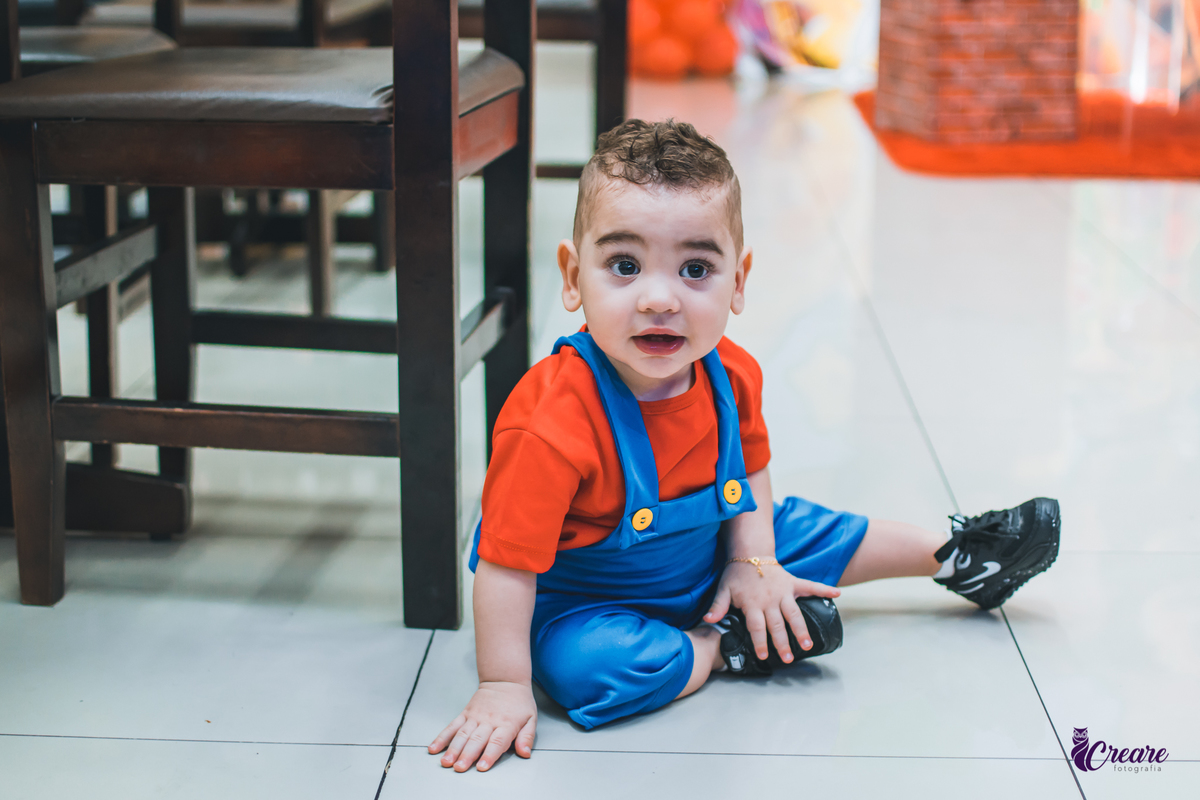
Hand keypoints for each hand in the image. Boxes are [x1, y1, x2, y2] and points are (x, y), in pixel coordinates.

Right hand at [428, 681, 536, 771]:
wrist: (505, 680)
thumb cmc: (519, 702)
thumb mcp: (531, 718)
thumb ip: (527, 737)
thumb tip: (525, 753)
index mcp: (506, 724)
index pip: (497, 741)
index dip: (489, 755)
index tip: (482, 767)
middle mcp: (489, 721)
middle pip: (476, 740)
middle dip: (467, 755)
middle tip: (459, 768)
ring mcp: (475, 717)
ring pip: (462, 734)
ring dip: (453, 749)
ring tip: (446, 762)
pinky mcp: (465, 713)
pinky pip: (452, 726)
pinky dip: (442, 737)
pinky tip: (434, 747)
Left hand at [703, 561, 839, 663]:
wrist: (749, 553)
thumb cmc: (736, 574)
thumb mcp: (723, 590)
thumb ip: (717, 606)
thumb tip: (707, 620)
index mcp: (753, 603)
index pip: (757, 626)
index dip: (760, 641)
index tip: (764, 655)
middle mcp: (770, 599)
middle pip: (777, 624)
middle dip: (782, 642)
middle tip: (788, 658)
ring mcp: (784, 591)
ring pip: (794, 613)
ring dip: (801, 629)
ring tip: (808, 644)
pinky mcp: (793, 583)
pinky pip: (811, 586)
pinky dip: (824, 589)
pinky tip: (838, 595)